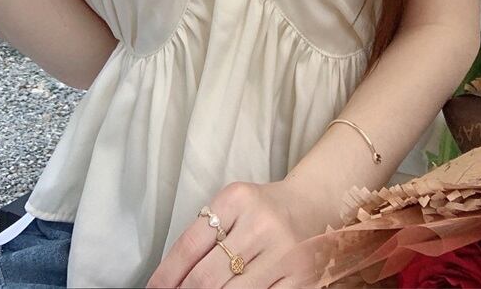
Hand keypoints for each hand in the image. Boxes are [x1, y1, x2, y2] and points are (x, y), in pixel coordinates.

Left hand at [145, 179, 327, 288]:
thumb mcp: (232, 206)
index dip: (167, 275)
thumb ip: (204, 235)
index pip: (189, 245)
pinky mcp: (301, 279)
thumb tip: (170, 279)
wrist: (314, 204)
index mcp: (237, 200)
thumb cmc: (262, 209)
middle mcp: (260, 224)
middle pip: (207, 277)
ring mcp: (283, 254)